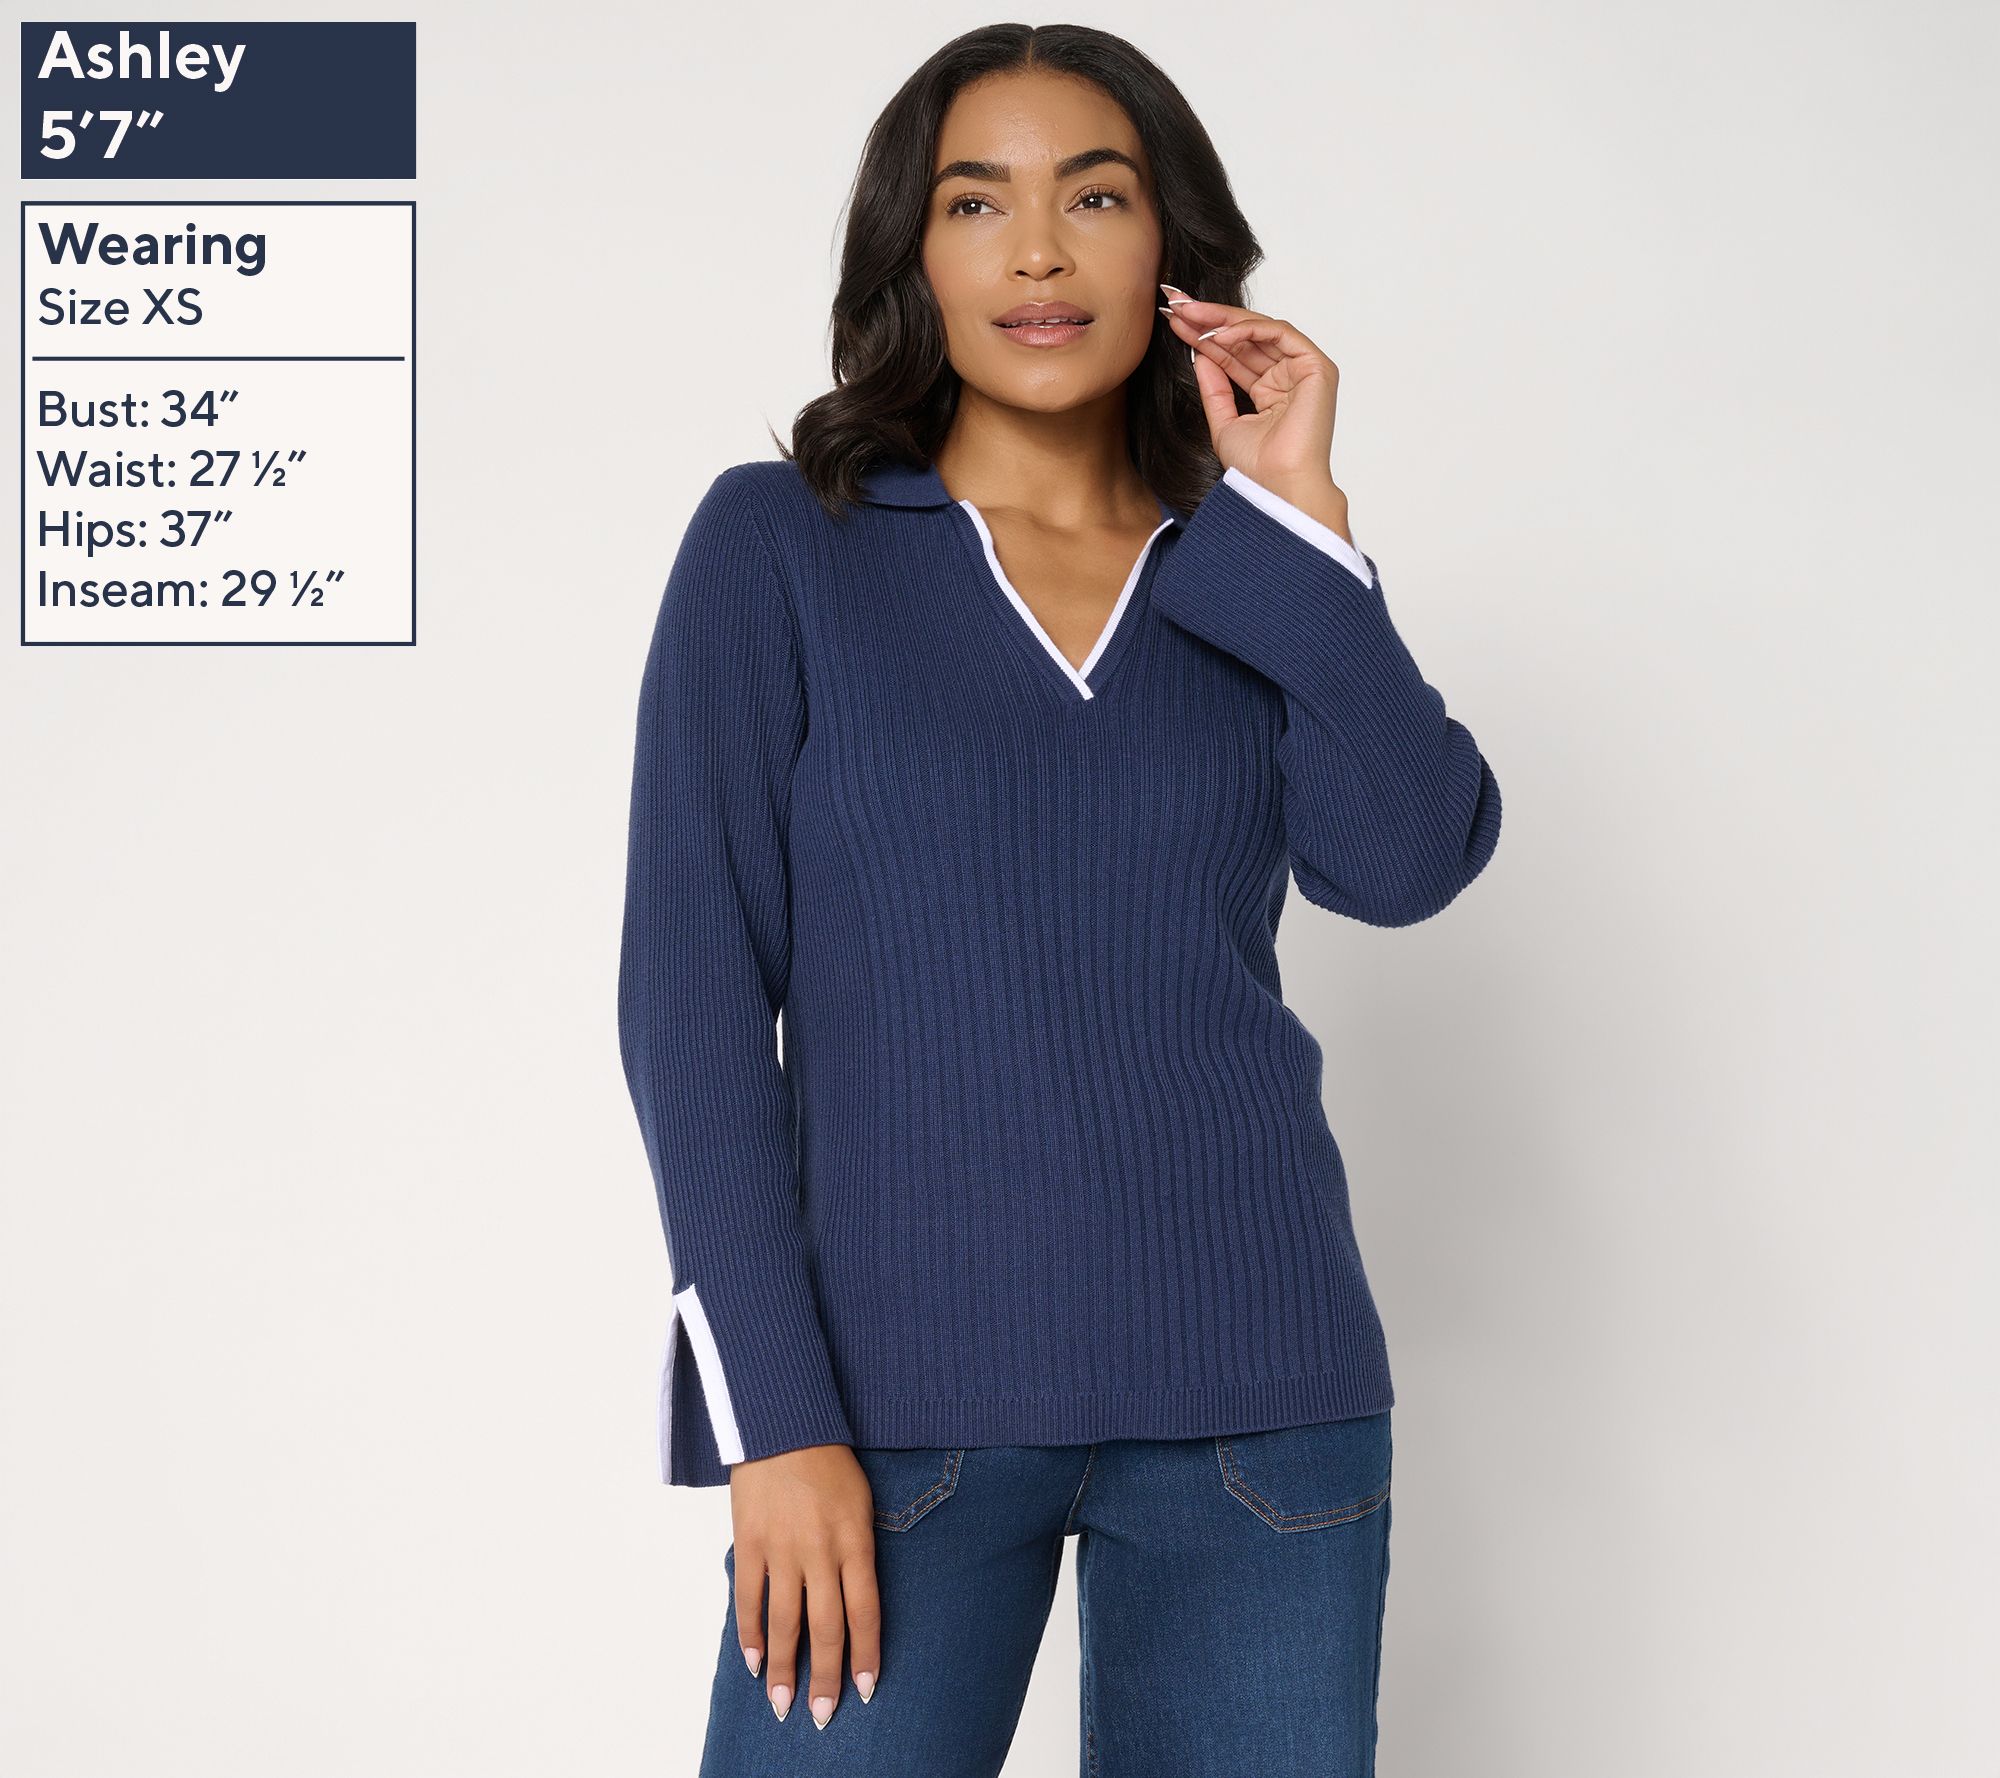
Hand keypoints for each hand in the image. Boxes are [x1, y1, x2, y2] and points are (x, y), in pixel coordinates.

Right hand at [729, 1443, 879, 1729]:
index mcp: (855, 1541)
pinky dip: (750, 1634)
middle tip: (821, 1715)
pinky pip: (748, 1599)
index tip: (866, 1690)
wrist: (783, 1423)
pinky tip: (754, 1662)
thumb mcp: (861, 1502)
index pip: (865, 1612)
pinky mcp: (750, 1542)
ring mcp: (782, 1548)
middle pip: (826, 1629)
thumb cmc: (829, 1462)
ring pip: (785, 1623)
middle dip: (825, 1678)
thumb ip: (858, 1551)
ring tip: (783, 1704)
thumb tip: (853, 1602)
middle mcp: (820, 1551)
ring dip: (784, 1669)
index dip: (866, 1655)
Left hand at [1159, 285, 1353, 540]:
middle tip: (1176, 304)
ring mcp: (1303, 370)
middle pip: (1245, 338)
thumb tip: (1199, 355)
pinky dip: (1248, 330)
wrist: (1277, 487)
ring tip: (1190, 315)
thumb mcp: (1223, 422)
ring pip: (1260, 330)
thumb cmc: (1258, 468)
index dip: (1203, 337)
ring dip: (1222, 320)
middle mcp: (1288, 377)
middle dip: (1208, 320)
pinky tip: (1218, 333)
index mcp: (1271, 392)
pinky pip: (1279, 334)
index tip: (1174, 322)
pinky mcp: (1316, 367)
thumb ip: (1214, 388)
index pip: (1234, 355)